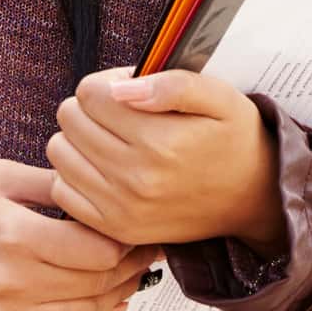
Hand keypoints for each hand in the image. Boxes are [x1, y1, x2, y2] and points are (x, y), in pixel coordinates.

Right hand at [0, 158, 162, 310]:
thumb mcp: (2, 177)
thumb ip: (55, 183)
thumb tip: (103, 187)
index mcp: (15, 236)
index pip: (97, 250)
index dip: (129, 243)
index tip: (142, 233)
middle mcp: (10, 283)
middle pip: (95, 284)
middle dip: (130, 270)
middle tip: (146, 255)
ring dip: (114, 298)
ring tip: (131, 279)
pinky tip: (101, 306)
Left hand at [48, 68, 285, 254]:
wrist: (252, 198)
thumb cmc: (234, 140)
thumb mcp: (220, 98)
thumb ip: (173, 84)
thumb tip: (121, 88)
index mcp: (160, 141)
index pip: (91, 93)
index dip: (109, 82)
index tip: (132, 89)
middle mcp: (136, 178)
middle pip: (70, 119)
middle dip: (91, 106)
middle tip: (123, 112)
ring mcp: (121, 208)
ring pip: (59, 152)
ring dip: (79, 138)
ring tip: (112, 138)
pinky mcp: (114, 228)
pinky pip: (62, 190)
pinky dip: (75, 172)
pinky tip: (104, 166)